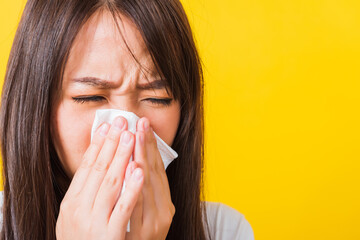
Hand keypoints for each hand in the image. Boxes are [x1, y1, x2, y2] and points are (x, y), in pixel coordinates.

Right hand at [56, 117, 143, 239]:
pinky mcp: (111, 236)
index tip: (107, 125)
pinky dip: (132, 188)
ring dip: (123, 157)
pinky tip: (139, 170)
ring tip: (132, 135)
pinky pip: (124, 208)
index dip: (98, 144)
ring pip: (112, 184)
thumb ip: (86, 192)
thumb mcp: (75, 216)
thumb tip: (98, 161)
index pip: (87, 167)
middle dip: (113, 143)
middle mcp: (80, 211)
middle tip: (122, 121)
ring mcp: (96, 223)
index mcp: (71, 203)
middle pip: (100, 170)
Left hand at [125, 117, 174, 239]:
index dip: (151, 146)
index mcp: (164, 204)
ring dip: (141, 159)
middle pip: (153, 173)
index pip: (157, 169)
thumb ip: (145, 191)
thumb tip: (136, 163)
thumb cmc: (140, 238)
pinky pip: (137, 206)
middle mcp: (163, 212)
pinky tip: (134, 169)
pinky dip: (136, 186)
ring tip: (135, 136)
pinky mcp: (143, 235)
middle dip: (146, 146)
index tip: (144, 125)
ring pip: (147, 186)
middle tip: (139, 122)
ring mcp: (154, 224)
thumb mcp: (148, 213)